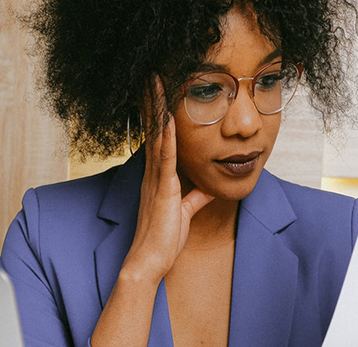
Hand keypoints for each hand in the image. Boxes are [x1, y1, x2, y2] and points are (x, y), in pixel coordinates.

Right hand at [122, 76, 214, 284]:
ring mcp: (156, 179)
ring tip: (156, 82)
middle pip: (153, 129)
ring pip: (157, 136)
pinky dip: (167, 136)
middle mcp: (153, 173)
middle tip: (152, 74)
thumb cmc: (164, 240)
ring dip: (157, 108)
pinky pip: (165, 157)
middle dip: (153, 101)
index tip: (159, 91)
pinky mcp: (163, 189)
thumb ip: (195, 197)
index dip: (158, 113)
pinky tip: (168, 117)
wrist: (150, 261)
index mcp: (158, 177)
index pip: (159, 138)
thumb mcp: (185, 212)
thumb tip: (208, 187)